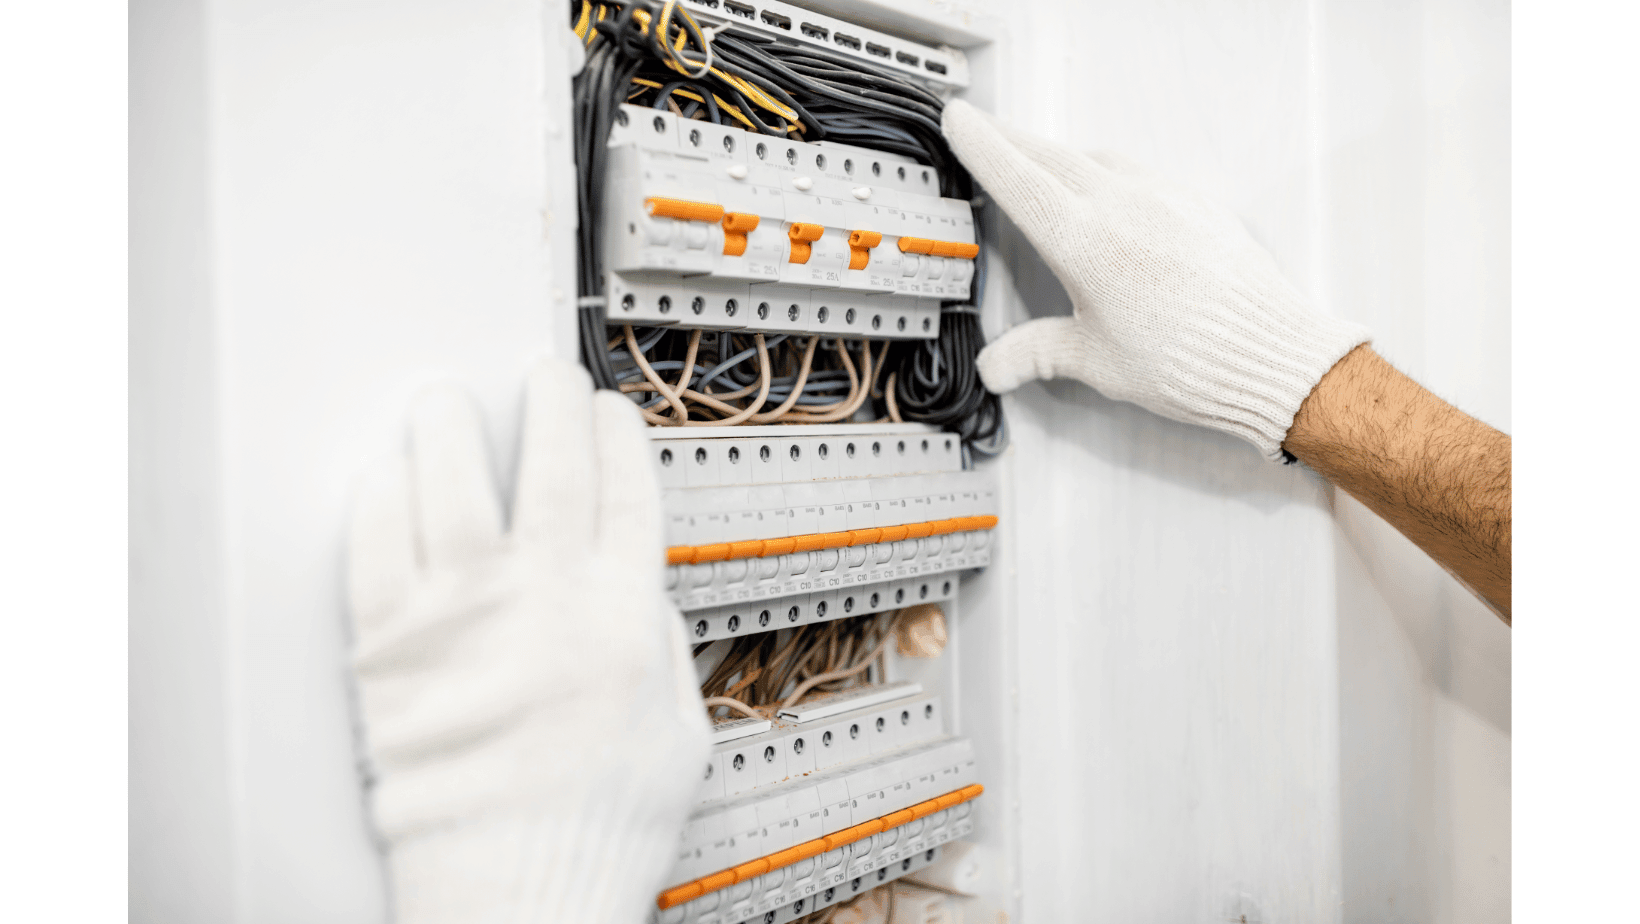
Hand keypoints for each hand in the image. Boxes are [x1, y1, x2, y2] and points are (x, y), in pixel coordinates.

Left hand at [346, 359, 708, 923]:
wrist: (516, 895)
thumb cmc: (596, 832)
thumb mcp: (679, 737)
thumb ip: (661, 651)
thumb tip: (638, 595)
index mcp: (621, 618)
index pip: (625, 491)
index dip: (617, 437)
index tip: (608, 414)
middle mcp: (545, 600)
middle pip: (548, 464)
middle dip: (548, 403)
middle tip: (540, 379)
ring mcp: (462, 617)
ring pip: (451, 483)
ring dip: (451, 427)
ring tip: (447, 402)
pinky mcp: (390, 648)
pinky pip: (376, 548)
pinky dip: (380, 498)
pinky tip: (388, 474)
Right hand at [941, 100, 1369, 460]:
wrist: (1272, 355)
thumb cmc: (1193, 360)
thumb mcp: (1096, 361)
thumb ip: (1039, 353)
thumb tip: (1001, 364)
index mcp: (1085, 241)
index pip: (1017, 178)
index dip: (982, 145)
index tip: (960, 120)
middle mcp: (1123, 206)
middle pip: (1051, 156)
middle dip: (1013, 141)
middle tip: (988, 133)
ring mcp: (1164, 197)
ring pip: (1096, 159)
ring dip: (1061, 156)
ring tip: (1042, 166)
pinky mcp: (1196, 204)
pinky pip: (1139, 174)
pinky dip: (1108, 174)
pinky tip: (1109, 195)